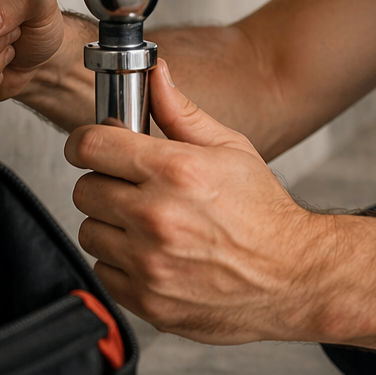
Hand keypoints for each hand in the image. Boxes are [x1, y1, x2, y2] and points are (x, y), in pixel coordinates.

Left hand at [67, 60, 330, 342]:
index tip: (94, 147)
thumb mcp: (230, 148)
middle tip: (134, 188)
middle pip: (84, 188)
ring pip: (89, 231)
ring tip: (146, 223)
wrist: (291, 274)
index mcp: (176, 170)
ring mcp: (148, 262)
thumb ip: (182, 112)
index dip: (87, 142)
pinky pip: (103, 270)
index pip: (91, 145)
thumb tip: (156, 76)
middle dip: (105, 182)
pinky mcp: (146, 298)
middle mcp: (157, 216)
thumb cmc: (263, 212)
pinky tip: (152, 253)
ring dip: (110, 224)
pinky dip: (120, 262)